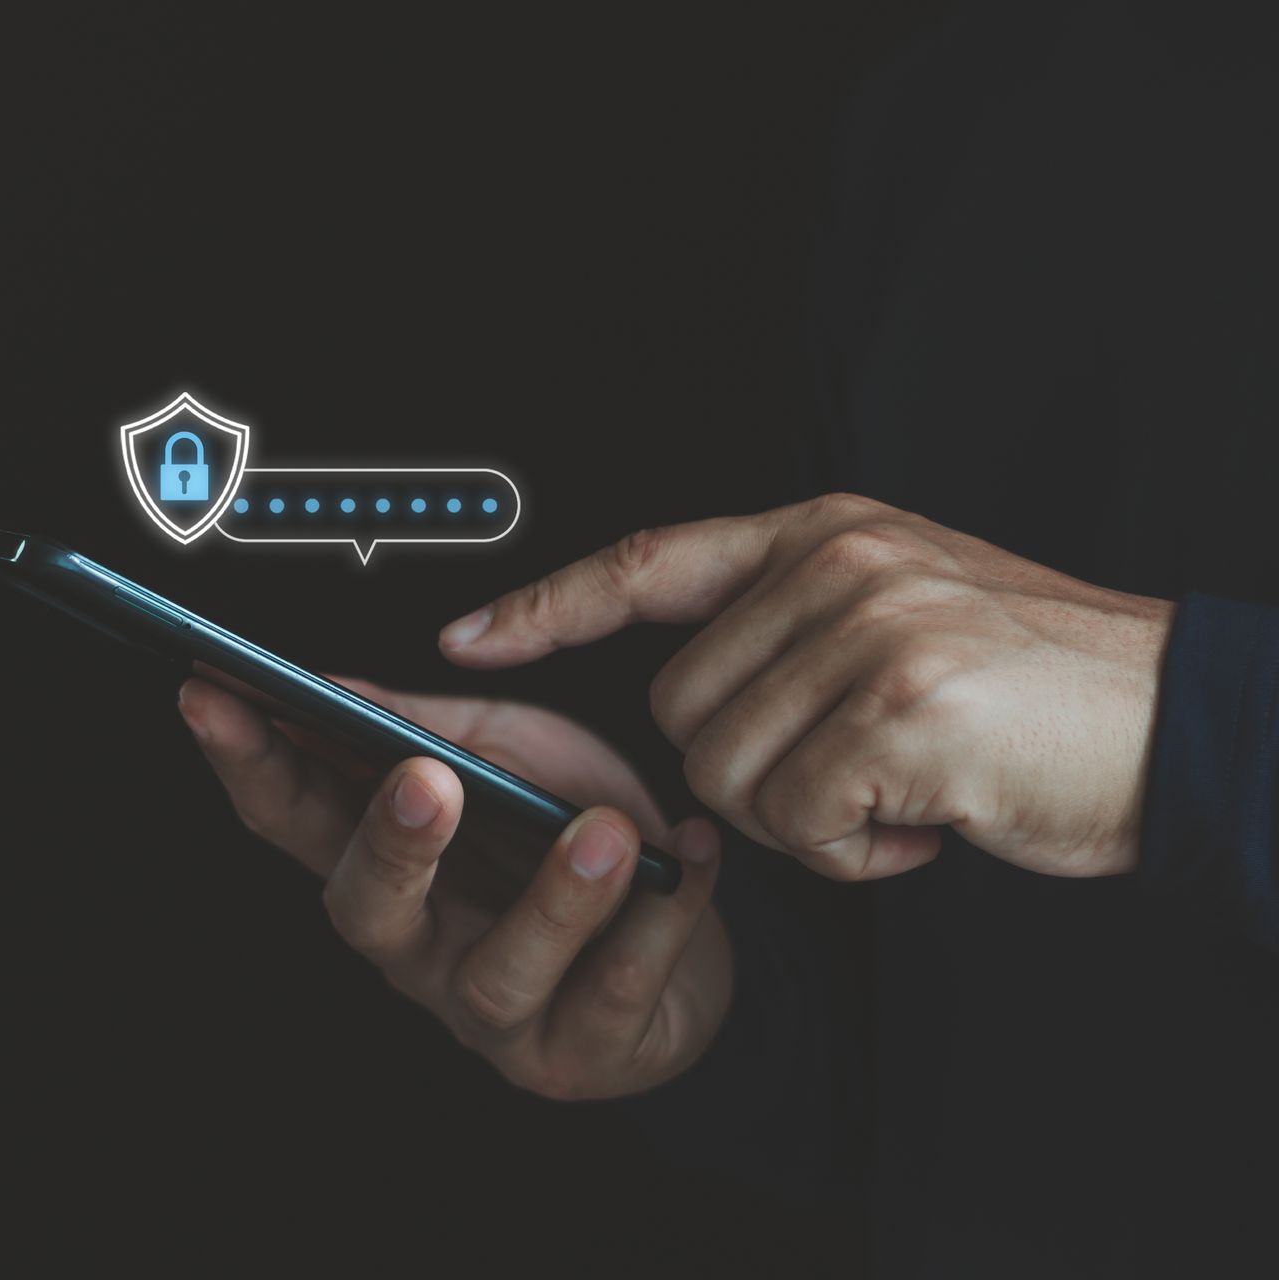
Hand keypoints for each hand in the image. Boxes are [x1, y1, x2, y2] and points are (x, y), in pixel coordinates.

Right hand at [178, 677, 730, 1100]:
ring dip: (553, 900)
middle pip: (368, 913)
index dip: (246, 761)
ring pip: (500, 972)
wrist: (686, 949)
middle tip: (423, 780)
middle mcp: (419, 948)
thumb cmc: (576, 834)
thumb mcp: (511, 754)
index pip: (292, 816)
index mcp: (387, 866)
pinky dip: (662, 922)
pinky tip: (689, 857)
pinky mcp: (580, 1053)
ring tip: (603, 830)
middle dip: (389, 846)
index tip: (212, 693)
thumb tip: (334, 684)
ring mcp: (494, 1014)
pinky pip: (619, 992)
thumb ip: (434, 726)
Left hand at [439, 493, 1175, 879]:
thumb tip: (686, 693)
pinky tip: (927, 825)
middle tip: (860, 774)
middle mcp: (837, 564)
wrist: (1187, 727)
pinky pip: (795, 822)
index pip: (650, 560)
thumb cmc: (1039, 692)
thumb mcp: (908, 613)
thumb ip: (793, 627)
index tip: (467, 638)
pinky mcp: (897, 709)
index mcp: (827, 533)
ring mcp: (867, 629)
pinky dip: (854, 855)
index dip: (547, 603)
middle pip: (677, 708)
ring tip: (903, 796)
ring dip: (806, 820)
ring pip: (725, 773)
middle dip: (748, 771)